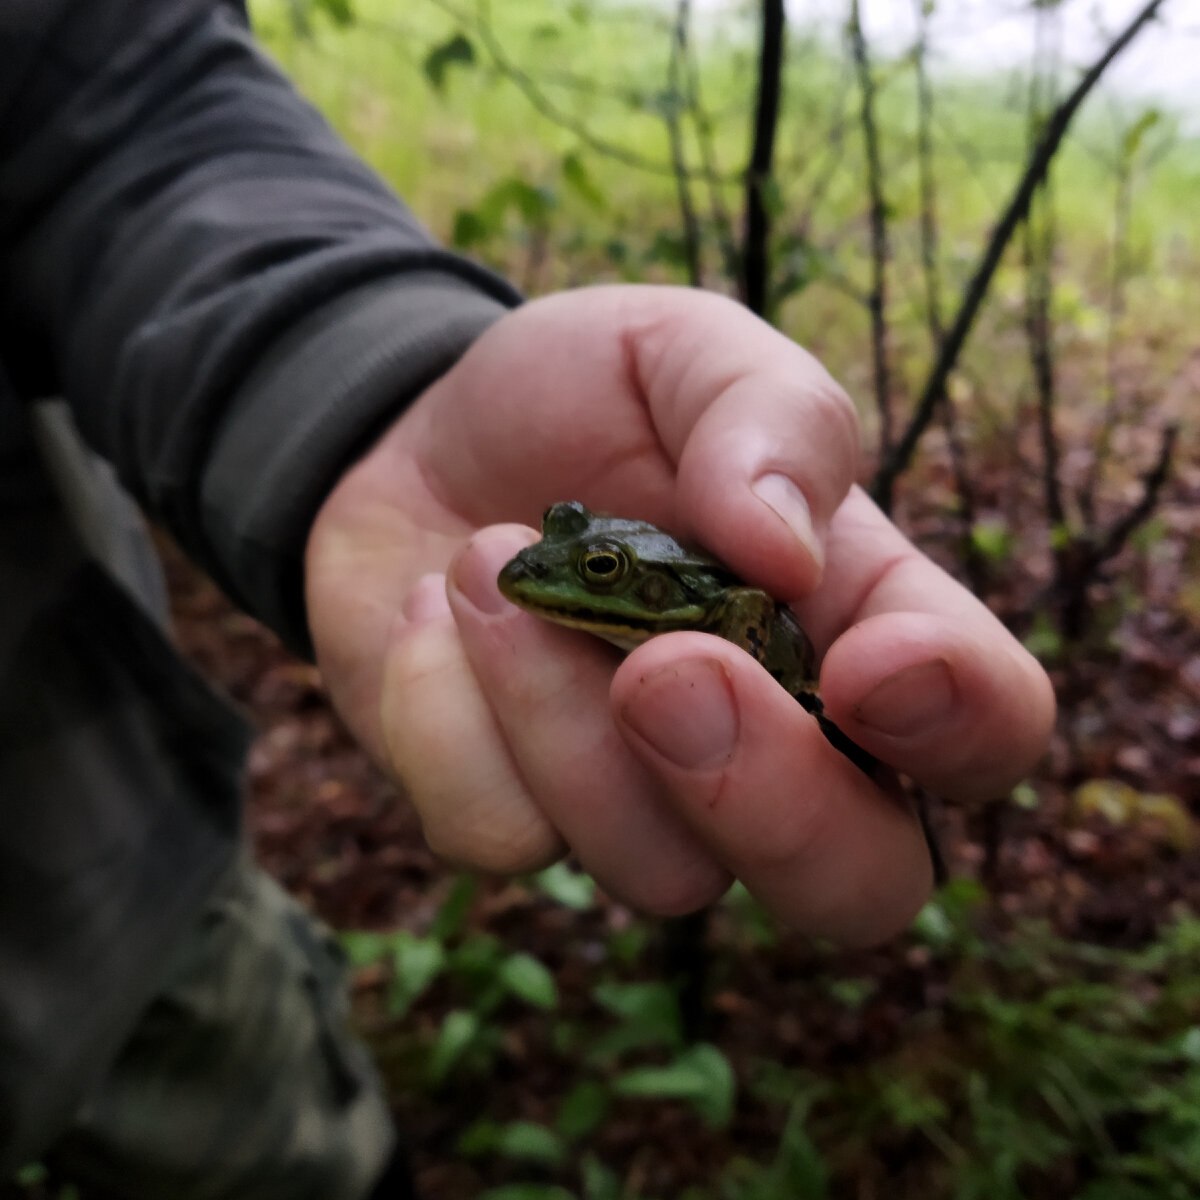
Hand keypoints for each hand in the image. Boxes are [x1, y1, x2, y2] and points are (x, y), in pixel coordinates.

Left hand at [305, 285, 1054, 944]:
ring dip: (555, 712)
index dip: (961, 723)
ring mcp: (642, 802)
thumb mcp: (683, 352)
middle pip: (856, 887)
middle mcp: (769, 747)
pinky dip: (444, 708)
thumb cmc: (583, 402)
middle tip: (661, 669)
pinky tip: (433, 617)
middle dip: (771, 802)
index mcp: (850, 624)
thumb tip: (787, 551)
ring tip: (486, 564)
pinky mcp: (516, 818)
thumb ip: (765, 415)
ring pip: (660, 872)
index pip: (986, 726)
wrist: (422, 443)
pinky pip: (499, 833)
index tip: (868, 665)